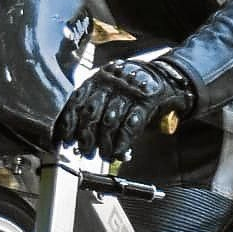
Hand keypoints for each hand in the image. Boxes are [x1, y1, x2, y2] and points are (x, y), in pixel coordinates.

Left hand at [54, 59, 194, 161]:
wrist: (166, 76)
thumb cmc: (131, 89)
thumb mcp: (109, 89)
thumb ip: (95, 108)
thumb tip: (77, 137)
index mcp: (96, 80)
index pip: (76, 102)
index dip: (69, 123)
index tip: (66, 140)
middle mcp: (110, 83)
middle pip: (91, 113)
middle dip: (86, 137)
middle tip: (86, 151)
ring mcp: (128, 91)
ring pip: (110, 121)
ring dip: (105, 143)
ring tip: (105, 155)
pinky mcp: (146, 100)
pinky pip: (130, 124)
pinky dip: (123, 141)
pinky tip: (120, 152)